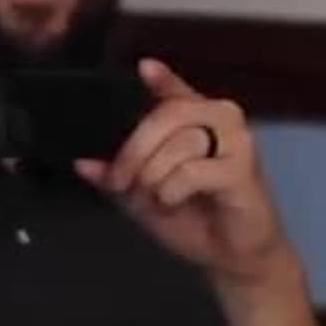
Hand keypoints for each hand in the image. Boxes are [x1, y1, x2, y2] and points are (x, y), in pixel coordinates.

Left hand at [75, 59, 296, 288]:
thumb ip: (118, 176)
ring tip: (158, 200)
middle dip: (134, 152)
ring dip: (154, 177)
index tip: (144, 68)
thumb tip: (82, 163)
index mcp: (198, 120)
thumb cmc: (194, 221)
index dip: (162, 79)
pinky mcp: (244, 168)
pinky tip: (175, 202)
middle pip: (166, 115)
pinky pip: (191, 170)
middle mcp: (221, 120)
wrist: (234, 257)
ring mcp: (237, 140)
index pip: (177, 92)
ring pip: (178, 143)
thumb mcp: (145, 197)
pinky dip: (173, 190)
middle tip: (120, 183)